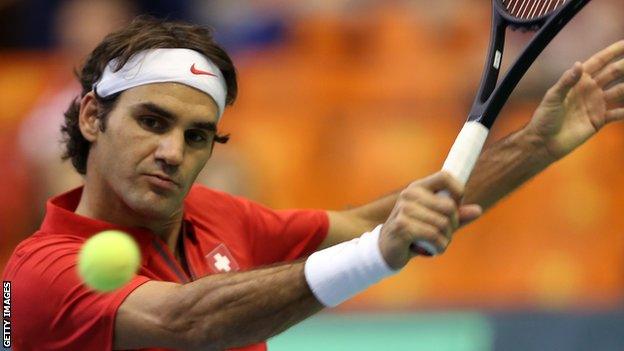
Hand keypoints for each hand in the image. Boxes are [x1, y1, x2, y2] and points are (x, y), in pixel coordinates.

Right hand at [378, 172, 481, 269]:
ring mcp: (404, 209)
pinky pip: (433, 235)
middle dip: (453, 224)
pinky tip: (434, 250)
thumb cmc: (415, 233)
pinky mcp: (402, 225)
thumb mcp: (437, 221)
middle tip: (444, 234)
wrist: (387, 249)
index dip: (458, 191)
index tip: (457, 206)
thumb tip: (477, 210)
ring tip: (437, 243)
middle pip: (449, 206)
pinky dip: (439, 246)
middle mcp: (409, 194)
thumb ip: (456, 215)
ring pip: (442, 223)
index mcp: (418, 187)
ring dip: (445, 239)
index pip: (445, 176)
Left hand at [526, 41, 623, 159]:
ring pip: (620, 91)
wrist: (544, 142)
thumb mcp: (552, 97)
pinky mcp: (599, 120)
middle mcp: (590, 89)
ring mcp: (596, 104)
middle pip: (614, 73)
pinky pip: (618, 113)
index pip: (599, 62)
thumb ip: (566, 81)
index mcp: (579, 81)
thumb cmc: (544, 118)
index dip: (613, 51)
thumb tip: (579, 64)